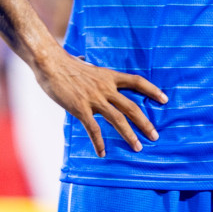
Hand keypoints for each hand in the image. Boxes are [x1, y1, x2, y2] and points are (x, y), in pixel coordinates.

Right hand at [31, 48, 166, 155]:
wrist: (48, 61)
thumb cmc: (61, 61)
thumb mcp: (79, 62)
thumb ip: (85, 65)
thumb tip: (82, 58)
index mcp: (107, 76)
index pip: (136, 81)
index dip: (152, 90)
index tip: (164, 99)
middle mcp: (105, 88)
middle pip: (132, 107)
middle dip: (145, 123)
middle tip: (155, 136)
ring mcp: (93, 98)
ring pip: (118, 119)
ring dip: (129, 135)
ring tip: (138, 147)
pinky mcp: (80, 108)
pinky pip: (93, 128)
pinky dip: (99, 142)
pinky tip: (102, 153)